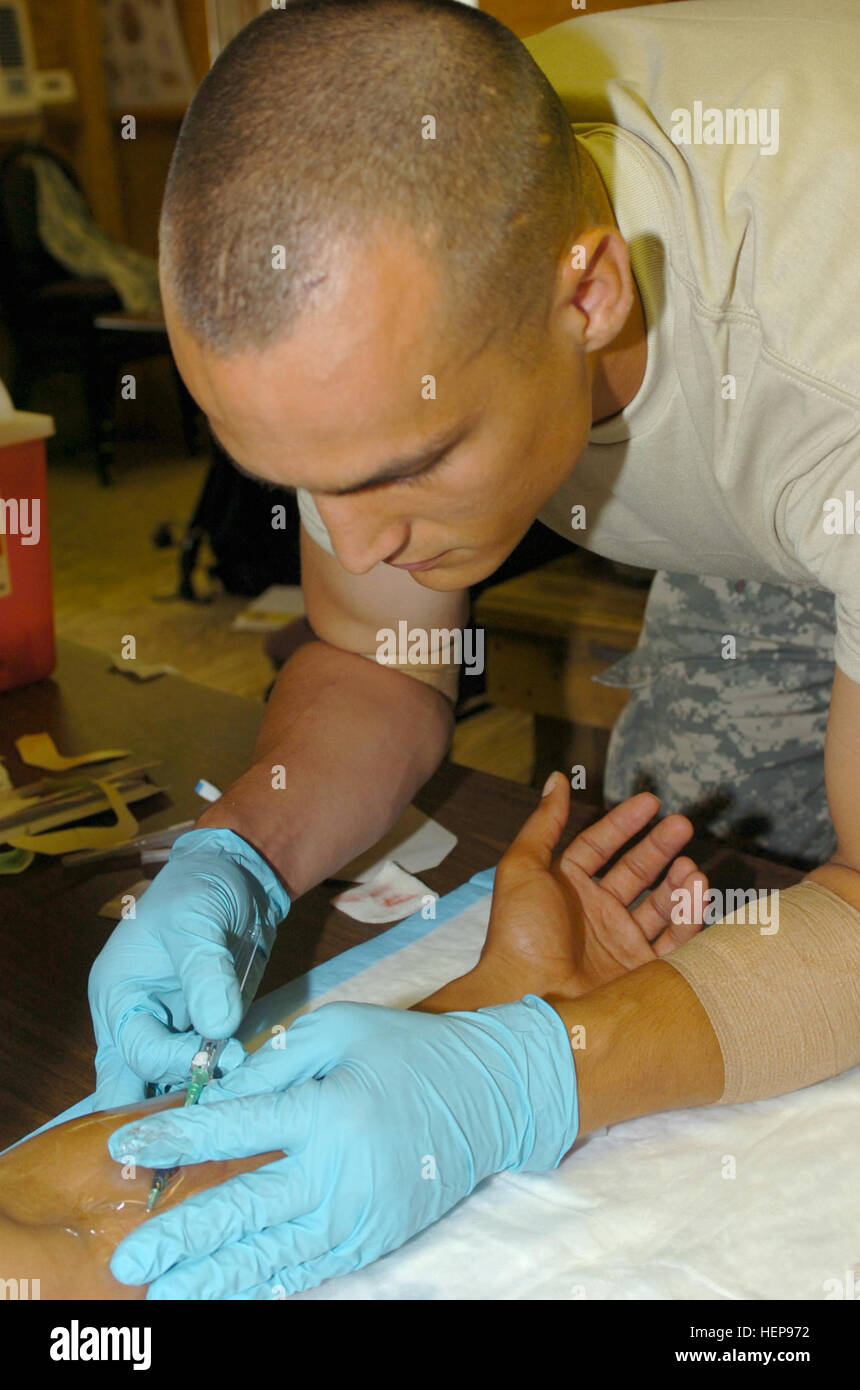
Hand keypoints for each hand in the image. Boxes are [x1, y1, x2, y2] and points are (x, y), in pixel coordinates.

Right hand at [88, 828, 289, 1108]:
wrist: (238, 878)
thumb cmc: (201, 888)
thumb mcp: (197, 919)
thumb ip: (203, 971)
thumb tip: (216, 1027)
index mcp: (117, 995)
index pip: (135, 1051)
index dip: (175, 1061)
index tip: (219, 1058)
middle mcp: (134, 1021)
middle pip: (133, 1087)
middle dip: (168, 1107)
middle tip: (212, 1119)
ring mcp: (167, 1030)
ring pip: (165, 1088)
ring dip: (198, 1098)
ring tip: (236, 1107)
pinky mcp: (199, 1034)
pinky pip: (200, 1073)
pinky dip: (218, 1086)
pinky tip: (246, 1095)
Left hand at [107, 995, 578, 1298]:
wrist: (490, 1094)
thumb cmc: (406, 1051)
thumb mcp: (338, 1031)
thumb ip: (274, 1065)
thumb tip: (215, 1099)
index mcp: (329, 1108)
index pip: (238, 1127)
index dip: (178, 1139)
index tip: (128, 1149)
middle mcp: (341, 1171)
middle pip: (247, 1211)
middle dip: (182, 1238)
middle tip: (130, 1261)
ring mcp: (360, 1215)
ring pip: (273, 1256)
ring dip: (213, 1278)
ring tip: (164, 1295)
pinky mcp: (375, 1240)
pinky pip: (310, 1271)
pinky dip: (266, 1286)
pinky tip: (227, 1294)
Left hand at [425, 773, 708, 1009]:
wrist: (528, 999)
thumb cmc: (520, 933)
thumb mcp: (522, 868)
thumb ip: (543, 824)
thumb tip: (556, 779)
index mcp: (566, 887)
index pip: (600, 846)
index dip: (624, 823)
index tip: (651, 802)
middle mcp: (595, 913)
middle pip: (636, 872)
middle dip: (659, 847)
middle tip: (682, 825)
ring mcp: (619, 943)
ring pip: (659, 904)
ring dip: (677, 881)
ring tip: (690, 864)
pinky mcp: (640, 973)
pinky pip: (674, 940)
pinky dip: (688, 914)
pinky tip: (695, 889)